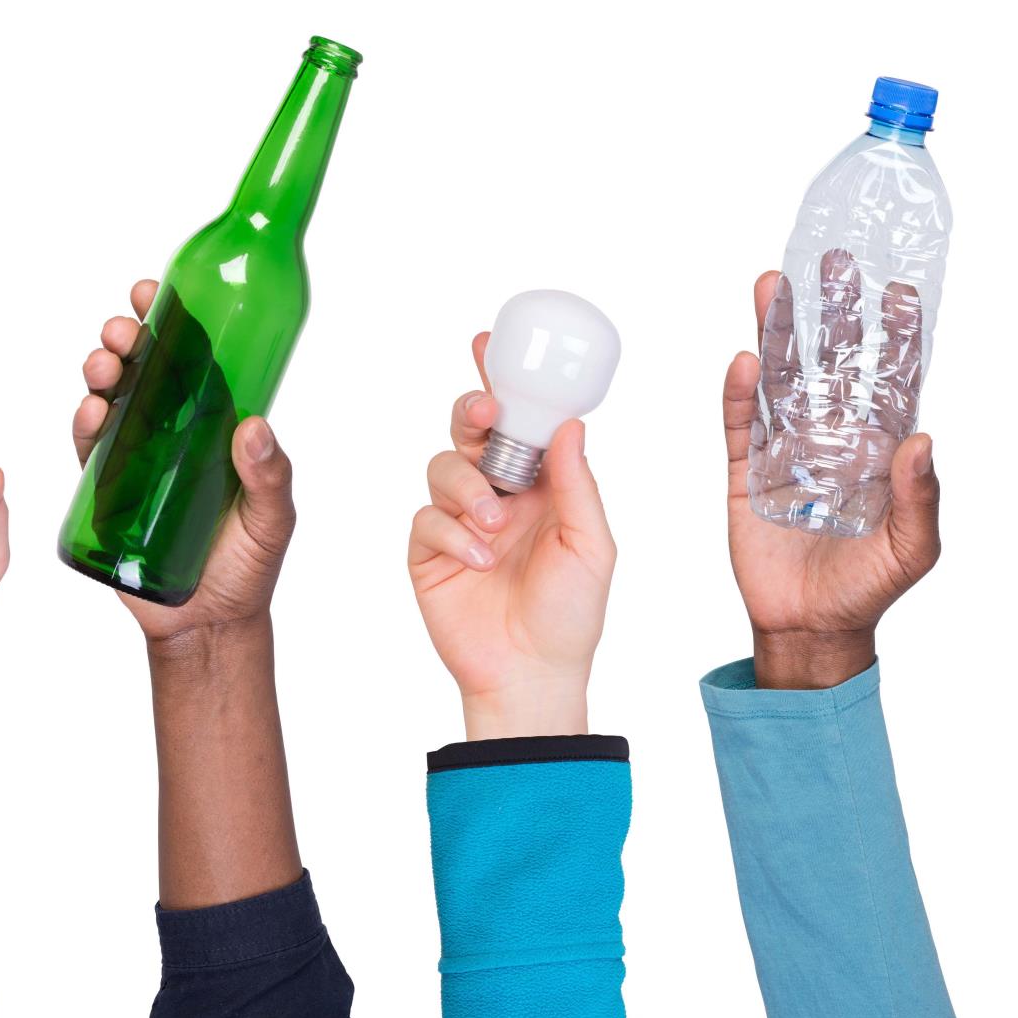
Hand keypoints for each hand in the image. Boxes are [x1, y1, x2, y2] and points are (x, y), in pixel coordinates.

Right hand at [71, 280, 296, 656]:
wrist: (208, 624)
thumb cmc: (248, 567)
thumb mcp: (274, 518)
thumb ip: (269, 476)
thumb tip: (253, 426)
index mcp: (215, 427)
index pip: (193, 362)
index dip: (172, 322)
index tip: (157, 292)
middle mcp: (173, 434)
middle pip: (145, 371)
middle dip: (128, 340)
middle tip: (125, 327)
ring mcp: (137, 461)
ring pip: (112, 401)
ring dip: (102, 374)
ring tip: (106, 364)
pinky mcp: (106, 494)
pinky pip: (88, 451)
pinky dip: (84, 425)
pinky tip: (91, 410)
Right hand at [407, 333, 614, 739]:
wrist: (532, 675)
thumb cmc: (572, 615)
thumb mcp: (591, 545)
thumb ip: (576, 484)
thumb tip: (570, 424)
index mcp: (541, 485)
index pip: (520, 421)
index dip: (502, 380)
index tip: (488, 341)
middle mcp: (498, 493)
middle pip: (470, 429)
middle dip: (473, 409)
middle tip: (487, 412)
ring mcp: (459, 520)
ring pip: (442, 466)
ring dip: (467, 487)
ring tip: (493, 524)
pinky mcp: (429, 551)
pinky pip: (426, 518)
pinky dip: (451, 532)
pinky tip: (478, 559)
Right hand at [722, 268, 940, 689]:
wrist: (811, 627)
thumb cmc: (869, 587)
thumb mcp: (913, 549)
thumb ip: (921, 497)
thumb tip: (923, 439)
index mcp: (880, 447)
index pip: (892, 377)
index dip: (897, 334)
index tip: (901, 291)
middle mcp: (834, 436)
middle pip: (834, 359)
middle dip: (835, 309)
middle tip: (835, 261)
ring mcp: (788, 450)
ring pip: (783, 376)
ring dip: (779, 330)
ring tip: (773, 281)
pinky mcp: (748, 472)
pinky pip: (742, 423)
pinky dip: (742, 392)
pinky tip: (745, 360)